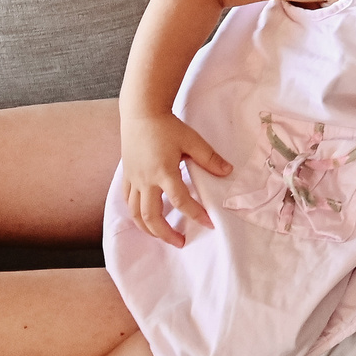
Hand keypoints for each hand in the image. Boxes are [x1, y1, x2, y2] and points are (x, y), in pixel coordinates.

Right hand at [120, 110, 231, 246]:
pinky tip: (146, 219)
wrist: (140, 114)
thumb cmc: (167, 126)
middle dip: (166, 233)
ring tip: (163, 236)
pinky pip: (128, 201)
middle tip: (181, 242)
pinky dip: (136, 215)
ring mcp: (133, 180)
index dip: (196, 214)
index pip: (181, 201)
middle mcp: (146, 180)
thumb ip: (209, 159)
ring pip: (136, 213)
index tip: (209, 223)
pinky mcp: (127, 177)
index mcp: (164, 172)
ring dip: (148, 229)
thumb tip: (228, 172)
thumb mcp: (193, 140)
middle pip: (152, 216)